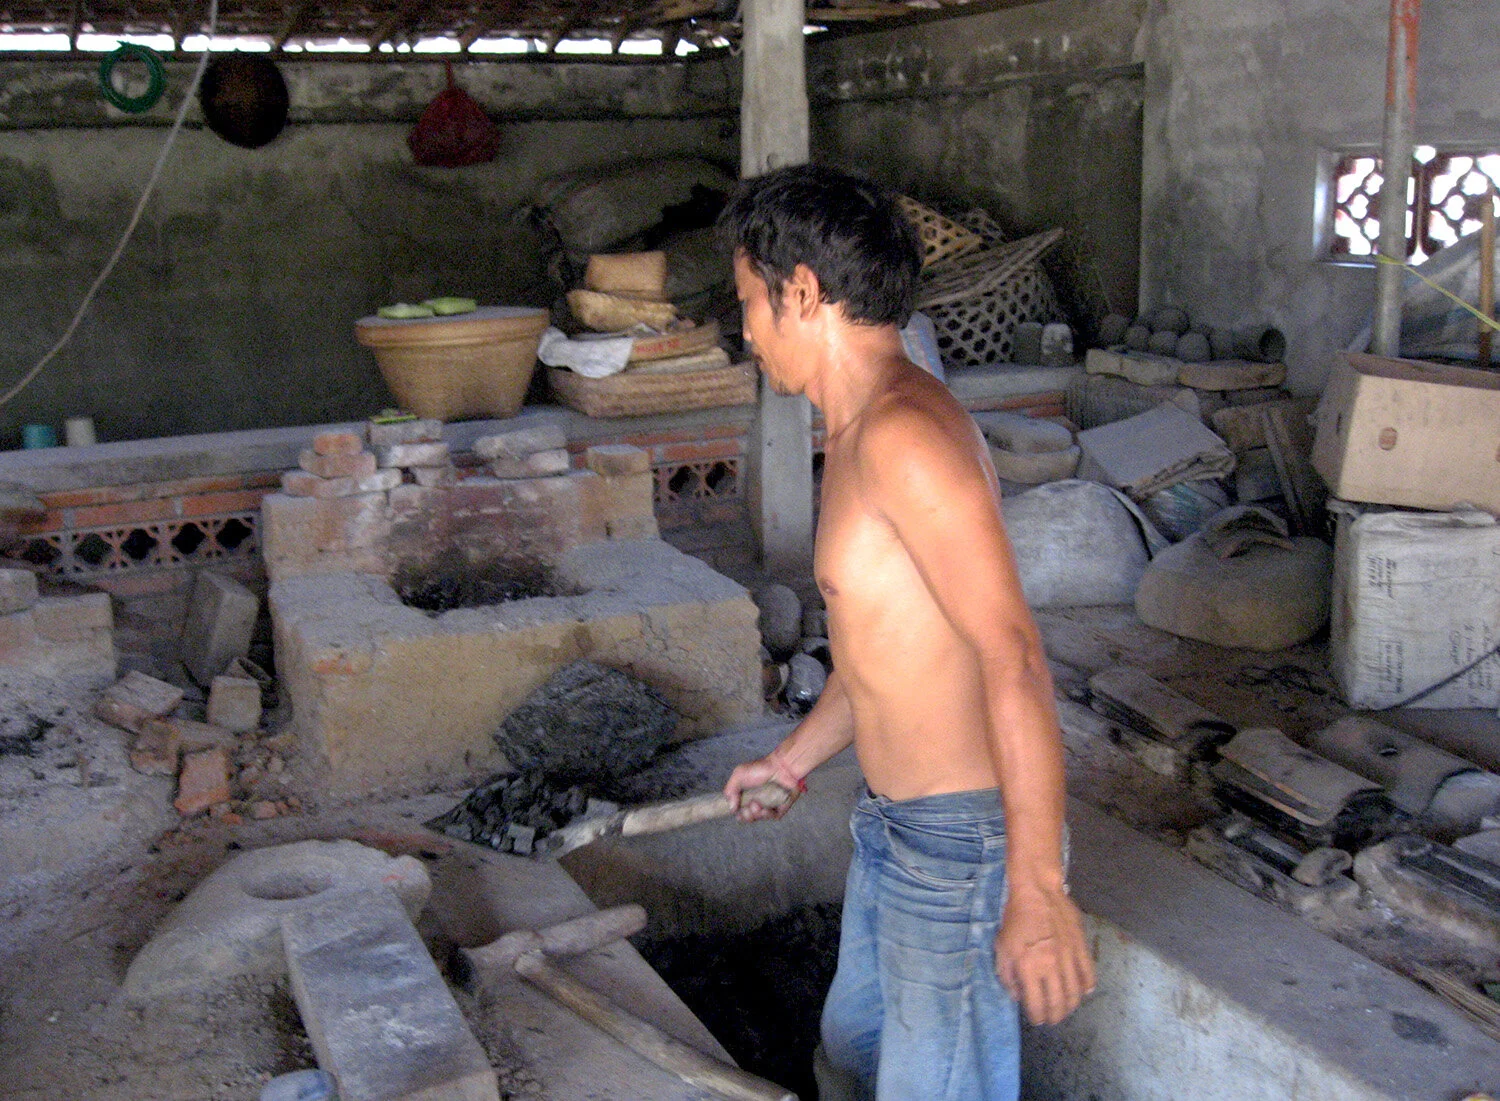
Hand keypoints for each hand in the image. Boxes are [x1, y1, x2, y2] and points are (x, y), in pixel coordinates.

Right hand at [723, 751, 804, 820]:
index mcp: (747, 795)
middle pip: (748, 817)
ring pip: (759, 818)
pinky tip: (765, 809)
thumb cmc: (761, 768)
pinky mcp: (780, 807)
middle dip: (746, 816)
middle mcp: (757, 801)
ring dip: (755, 814)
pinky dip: (767, 815)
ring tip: (756, 805)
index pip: (739, 810)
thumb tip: (731, 808)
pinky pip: (772, 817)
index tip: (736, 811)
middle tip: (747, 809)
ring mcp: (769, 805)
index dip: (737, 813)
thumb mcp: (739, 774)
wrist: (781, 767)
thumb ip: (730, 790)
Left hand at [995, 882, 1094, 1024]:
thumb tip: (1017, 996)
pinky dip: (1087, 987)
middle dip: (1055, 1016)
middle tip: (1052, 1019)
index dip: (1037, 1016)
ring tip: (1065, 1009)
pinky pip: (1088, 974)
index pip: (1036, 1004)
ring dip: (1070, 1006)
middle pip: (1058, 1003)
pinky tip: (1083, 991)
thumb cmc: (1016, 919)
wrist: (1038, 892)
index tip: (1036, 1019)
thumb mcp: (1001, 947)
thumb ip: (1007, 975)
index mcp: (1029, 968)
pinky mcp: (1081, 948)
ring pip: (1075, 993)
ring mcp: (1069, 958)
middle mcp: (1051, 967)